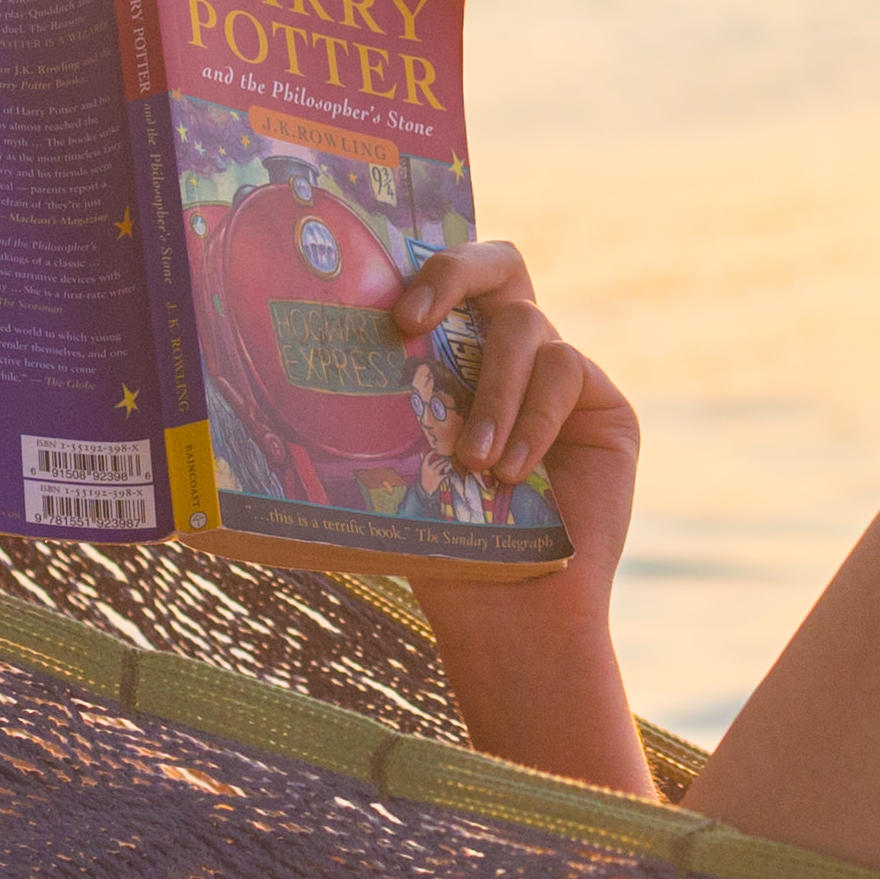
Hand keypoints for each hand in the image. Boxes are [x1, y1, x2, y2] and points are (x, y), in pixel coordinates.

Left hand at [384, 238, 648, 794]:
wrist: (513, 615)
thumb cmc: (445, 549)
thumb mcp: (394, 476)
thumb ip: (369, 423)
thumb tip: (275, 394)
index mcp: (454, 360)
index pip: (441, 283)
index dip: (417, 271)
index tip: (383, 313)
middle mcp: (508, 355)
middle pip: (496, 263)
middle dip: (452, 272)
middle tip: (410, 321)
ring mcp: (560, 375)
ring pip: (526, 326)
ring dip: (492, 390)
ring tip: (473, 460)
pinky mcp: (604, 406)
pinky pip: (567, 372)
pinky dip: (532, 419)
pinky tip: (511, 473)